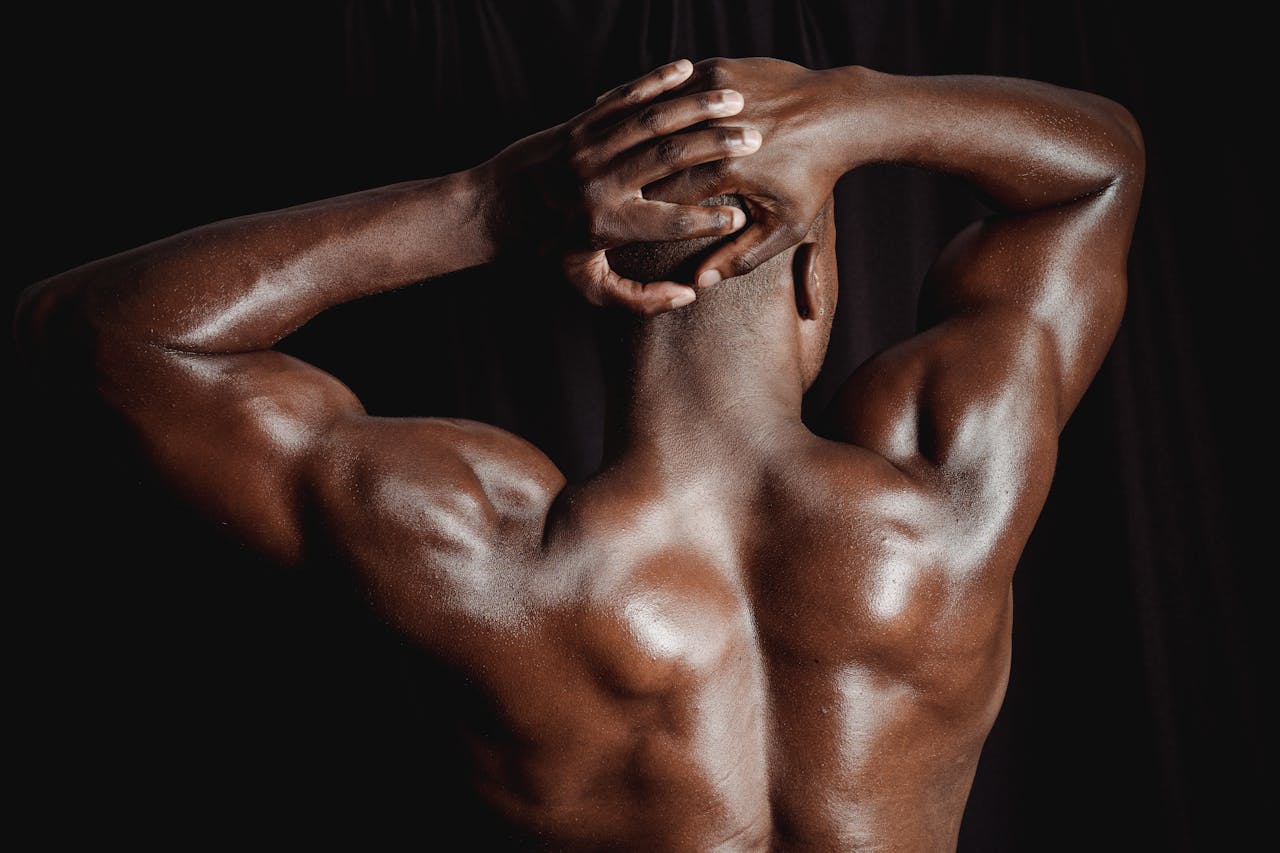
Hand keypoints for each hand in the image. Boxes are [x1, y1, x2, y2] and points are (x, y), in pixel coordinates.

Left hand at [482, 59, 762, 314]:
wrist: (493, 208)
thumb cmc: (547, 251)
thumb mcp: (588, 285)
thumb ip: (639, 299)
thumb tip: (686, 294)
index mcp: (606, 224)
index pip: (671, 220)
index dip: (711, 220)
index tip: (741, 214)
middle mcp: (598, 181)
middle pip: (670, 157)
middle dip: (717, 146)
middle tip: (754, 140)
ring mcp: (588, 147)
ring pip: (652, 120)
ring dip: (697, 107)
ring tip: (735, 100)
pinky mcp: (580, 123)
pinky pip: (626, 96)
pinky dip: (658, 80)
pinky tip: (689, 70)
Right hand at [645, 58, 859, 287]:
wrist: (839, 113)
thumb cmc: (814, 175)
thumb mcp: (786, 227)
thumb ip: (740, 257)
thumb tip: (698, 282)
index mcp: (728, 170)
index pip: (667, 194)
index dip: (646, 207)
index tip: (632, 219)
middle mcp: (718, 128)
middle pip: (659, 155)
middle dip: (639, 173)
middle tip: (620, 188)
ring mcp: (717, 93)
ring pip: (662, 116)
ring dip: (643, 135)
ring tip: (626, 153)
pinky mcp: (720, 67)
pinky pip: (676, 88)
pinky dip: (660, 104)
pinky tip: (644, 120)